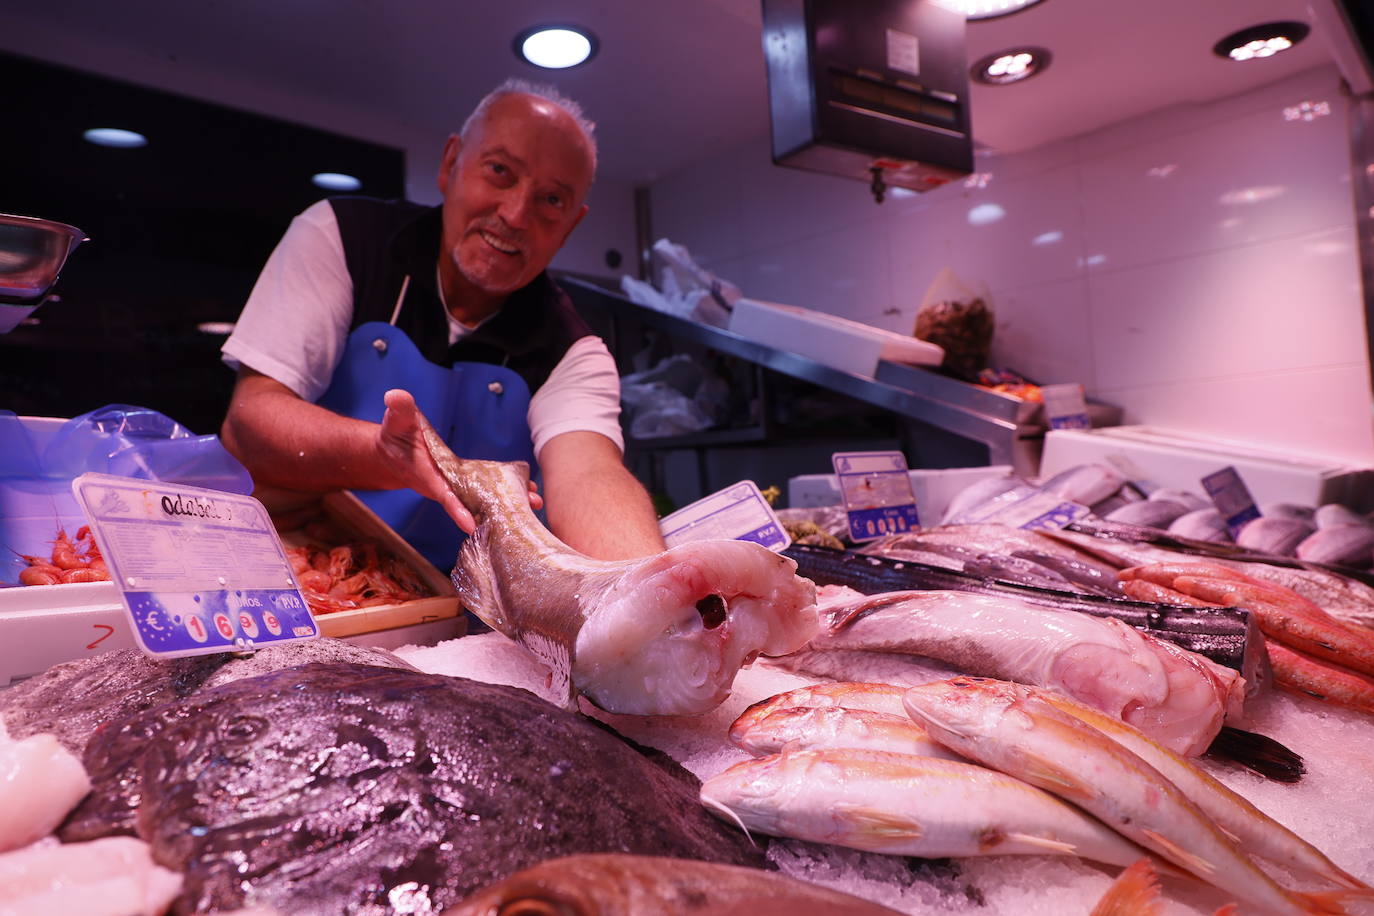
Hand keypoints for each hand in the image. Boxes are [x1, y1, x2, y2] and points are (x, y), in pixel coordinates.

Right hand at [378, 389, 542, 532]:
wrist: (393, 453)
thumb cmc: (395, 435)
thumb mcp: (396, 420)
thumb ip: (399, 409)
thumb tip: (396, 396)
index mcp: (426, 473)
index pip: (443, 493)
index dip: (456, 509)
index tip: (470, 524)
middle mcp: (442, 485)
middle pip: (469, 504)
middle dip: (493, 511)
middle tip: (523, 514)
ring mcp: (454, 486)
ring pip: (481, 499)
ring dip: (506, 503)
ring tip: (535, 503)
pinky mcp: (463, 483)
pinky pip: (485, 491)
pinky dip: (504, 494)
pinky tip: (527, 493)